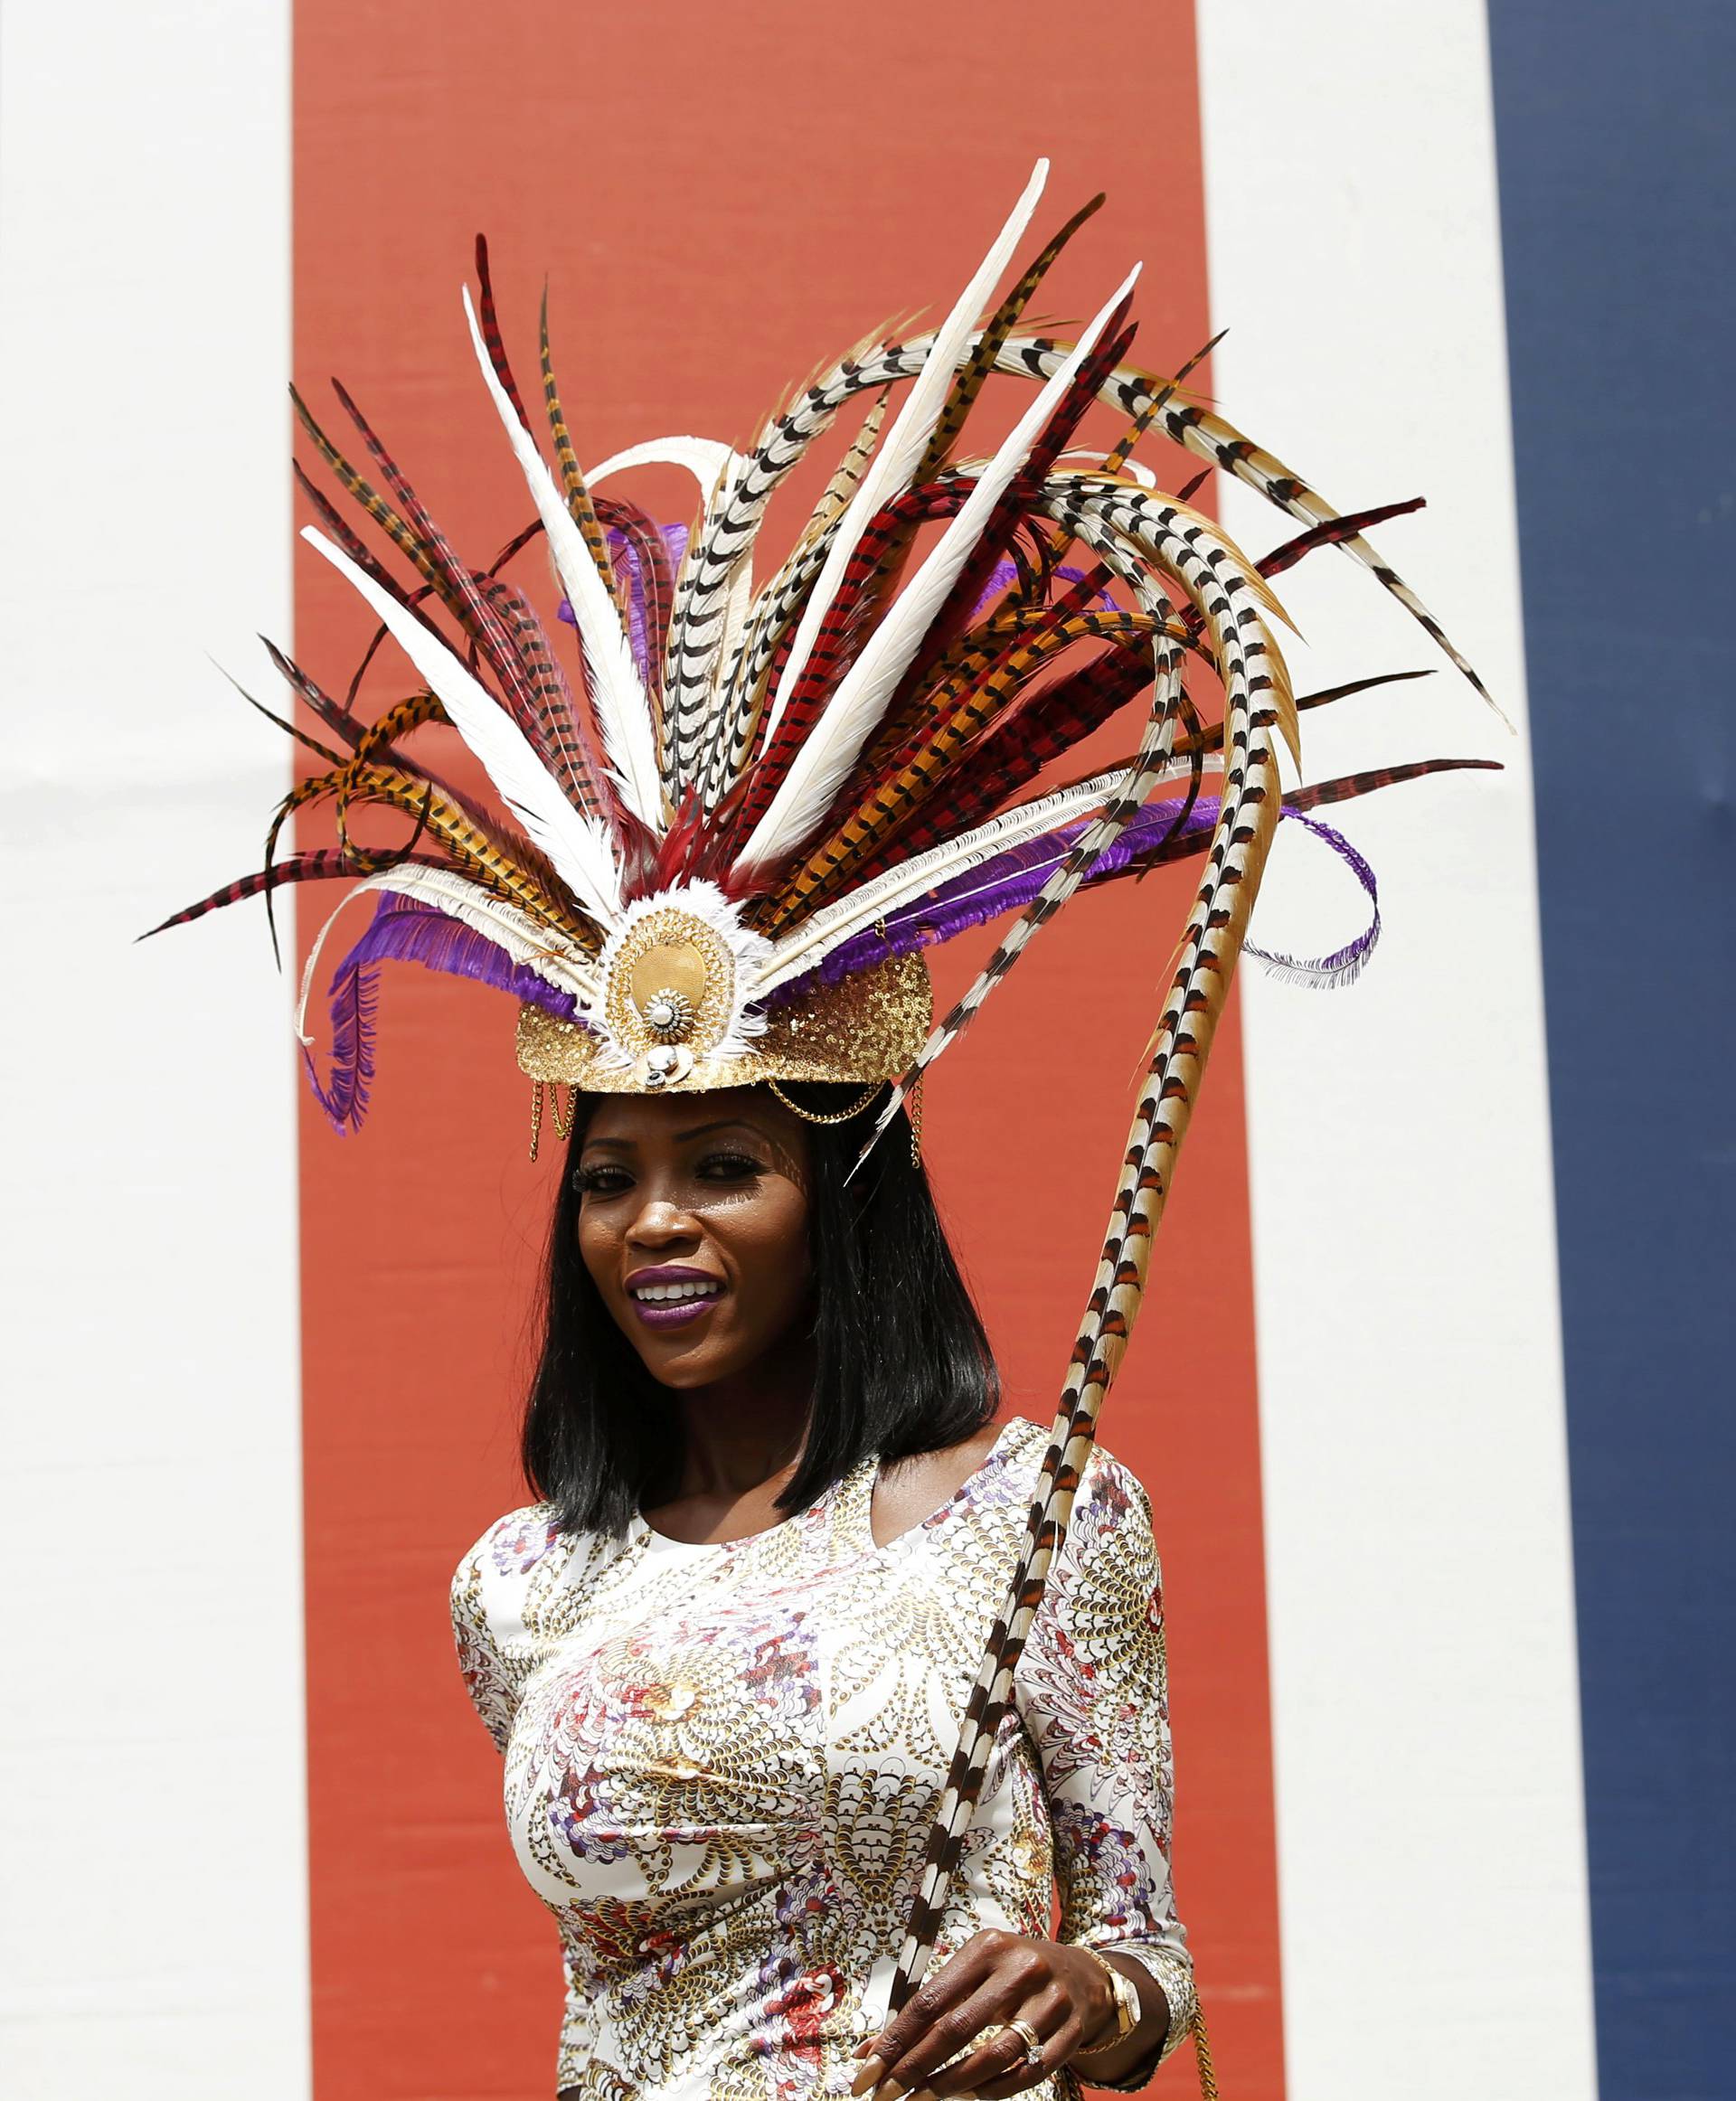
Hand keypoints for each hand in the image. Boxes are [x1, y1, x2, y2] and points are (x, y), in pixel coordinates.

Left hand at [848, 1928, 1117, 2097]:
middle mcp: (1019, 1968)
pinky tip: (967, 2099)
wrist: (1083, 1975)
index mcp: (987, 1947)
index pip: (931, 1999)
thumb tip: (868, 2052)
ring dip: (952, 2086)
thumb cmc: (1011, 1973)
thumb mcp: (974, 1973)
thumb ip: (928, 2009)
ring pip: (994, 2055)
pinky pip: (1029, 2072)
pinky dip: (993, 2091)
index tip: (866, 2072)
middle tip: (886, 2096)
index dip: (895, 2039)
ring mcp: (1050, 1999)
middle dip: (915, 2068)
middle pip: (957, 2028)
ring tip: (921, 2100)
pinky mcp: (1072, 2029)